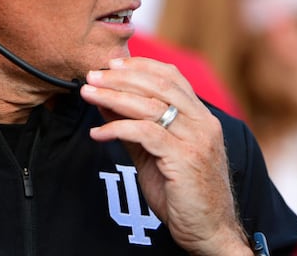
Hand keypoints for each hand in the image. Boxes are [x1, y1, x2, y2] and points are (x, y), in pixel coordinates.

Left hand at [81, 57, 251, 254]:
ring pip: (150, 106)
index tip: (112, 64)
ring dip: (113, 97)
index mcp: (201, 117)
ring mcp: (196, 140)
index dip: (141, 66)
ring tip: (88, 94)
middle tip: (92, 76)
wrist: (208, 231)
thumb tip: (106, 103)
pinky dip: (118, 129)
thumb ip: (135, 129)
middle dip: (121, 78)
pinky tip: (98, 134)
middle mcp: (203, 123)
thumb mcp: (155, 155)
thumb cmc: (182, 194)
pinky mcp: (184, 159)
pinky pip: (146, 133)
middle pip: (159, 85)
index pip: (172, 77)